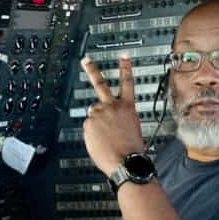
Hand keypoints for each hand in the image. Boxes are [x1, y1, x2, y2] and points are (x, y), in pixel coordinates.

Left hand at [81, 55, 145, 175]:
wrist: (126, 162)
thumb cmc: (132, 150)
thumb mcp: (132, 127)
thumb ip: (119, 116)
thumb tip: (106, 117)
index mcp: (127, 107)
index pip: (128, 82)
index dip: (125, 68)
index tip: (124, 57)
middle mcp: (112, 107)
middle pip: (100, 84)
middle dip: (93, 70)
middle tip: (86, 60)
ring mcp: (99, 115)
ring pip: (93, 114)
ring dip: (97, 123)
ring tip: (105, 136)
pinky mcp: (89, 124)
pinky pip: (88, 127)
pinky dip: (92, 134)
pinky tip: (101, 141)